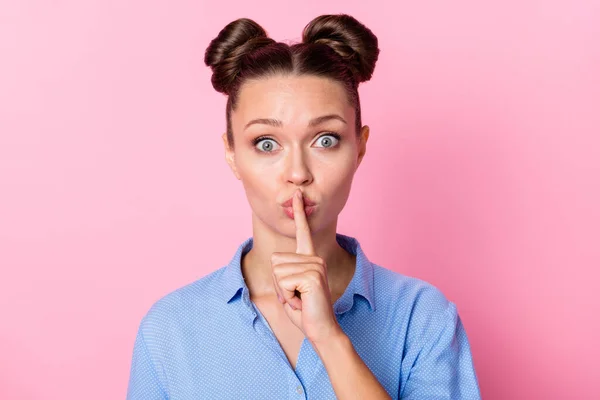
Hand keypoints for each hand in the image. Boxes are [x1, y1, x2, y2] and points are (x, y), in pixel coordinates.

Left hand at [271, 189, 341, 342]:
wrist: (321, 329)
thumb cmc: (303, 310)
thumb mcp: (288, 288)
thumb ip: (283, 273)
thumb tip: (276, 261)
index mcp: (309, 258)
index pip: (303, 231)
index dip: (299, 213)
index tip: (297, 194)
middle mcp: (314, 258)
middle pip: (275, 260)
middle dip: (278, 283)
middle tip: (295, 295)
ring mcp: (315, 265)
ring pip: (277, 272)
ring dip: (282, 291)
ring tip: (299, 299)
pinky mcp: (312, 276)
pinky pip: (282, 282)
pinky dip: (286, 297)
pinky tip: (301, 301)